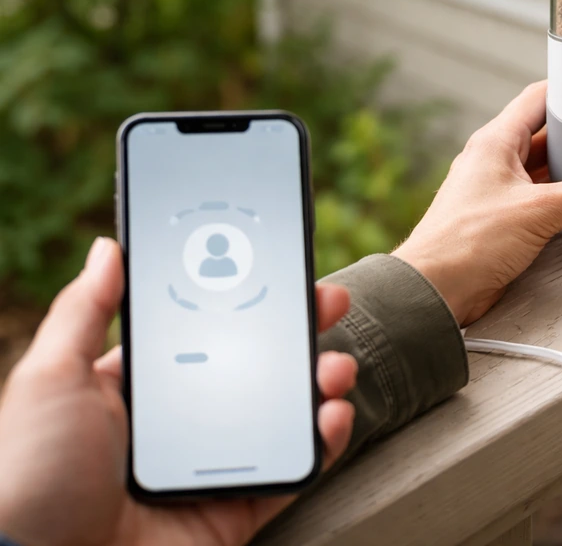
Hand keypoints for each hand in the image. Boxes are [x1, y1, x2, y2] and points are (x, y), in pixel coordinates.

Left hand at [0, 237, 357, 545]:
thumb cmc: (31, 474)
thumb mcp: (51, 379)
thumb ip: (85, 311)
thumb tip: (108, 246)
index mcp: (140, 388)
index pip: (207, 330)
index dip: (247, 298)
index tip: (279, 267)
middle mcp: (183, 423)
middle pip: (259, 364)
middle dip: (300, 329)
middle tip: (329, 301)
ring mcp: (214, 465)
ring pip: (286, 412)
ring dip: (322, 379)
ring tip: (336, 366)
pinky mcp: (236, 508)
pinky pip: (293, 470)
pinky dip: (325, 441)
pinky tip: (333, 414)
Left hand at [394, 81, 561, 325]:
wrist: (434, 291)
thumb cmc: (464, 242)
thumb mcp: (542, 210)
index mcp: (495, 141)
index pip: (539, 98)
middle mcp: (494, 161)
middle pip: (547, 136)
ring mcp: (497, 191)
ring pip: (546, 170)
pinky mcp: (503, 221)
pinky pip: (542, 200)